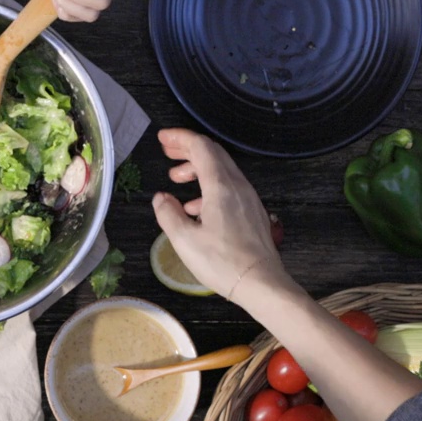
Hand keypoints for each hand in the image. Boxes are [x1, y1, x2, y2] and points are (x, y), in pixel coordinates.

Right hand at [150, 129, 288, 301]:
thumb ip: (168, 214)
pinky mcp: (252, 211)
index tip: (163, 138)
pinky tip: (196, 207)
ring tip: (177, 179)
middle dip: (189, 148)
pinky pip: (229, 187)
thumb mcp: (184, 240)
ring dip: (198, 168)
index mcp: (220, 186)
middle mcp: (237, 185)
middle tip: (168, 151)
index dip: (181, 138)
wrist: (261, 282)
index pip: (201, 148)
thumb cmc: (222, 262)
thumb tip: (160, 198)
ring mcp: (248, 198)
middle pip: (214, 154)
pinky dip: (209, 186)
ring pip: (222, 170)